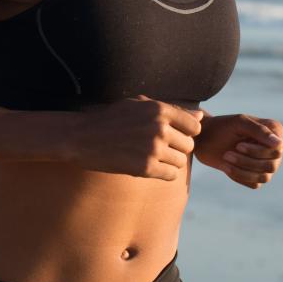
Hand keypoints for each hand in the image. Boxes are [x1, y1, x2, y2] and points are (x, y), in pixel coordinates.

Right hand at [67, 95, 203, 180]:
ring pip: (181, 162)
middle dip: (176, 149)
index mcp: (160, 109)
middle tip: (156, 149)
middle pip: (189, 145)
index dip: (185, 133)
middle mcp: (159, 128)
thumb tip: (201, 116)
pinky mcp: (145, 168)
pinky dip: (162, 174)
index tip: (170, 136)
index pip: (194, 126)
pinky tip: (147, 167)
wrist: (81, 138)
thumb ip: (172, 110)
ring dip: (169, 162)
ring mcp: (153, 148)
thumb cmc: (111, 119)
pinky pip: (171, 175)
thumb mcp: (139, 106)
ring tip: (150, 157)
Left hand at [194, 114, 282, 188]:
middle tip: (227, 153)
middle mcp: (274, 149)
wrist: (204, 137)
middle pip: (271, 165)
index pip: (278, 149)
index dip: (259, 151)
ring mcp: (266, 163)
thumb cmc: (223, 126)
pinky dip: (239, 177)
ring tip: (225, 158)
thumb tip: (280, 144)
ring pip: (264, 177)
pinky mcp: (255, 176)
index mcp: (275, 131)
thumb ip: (260, 131)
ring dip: (242, 170)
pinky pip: (254, 184)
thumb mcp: (239, 123)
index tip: (239, 145)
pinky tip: (226, 166)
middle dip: (247, 161)